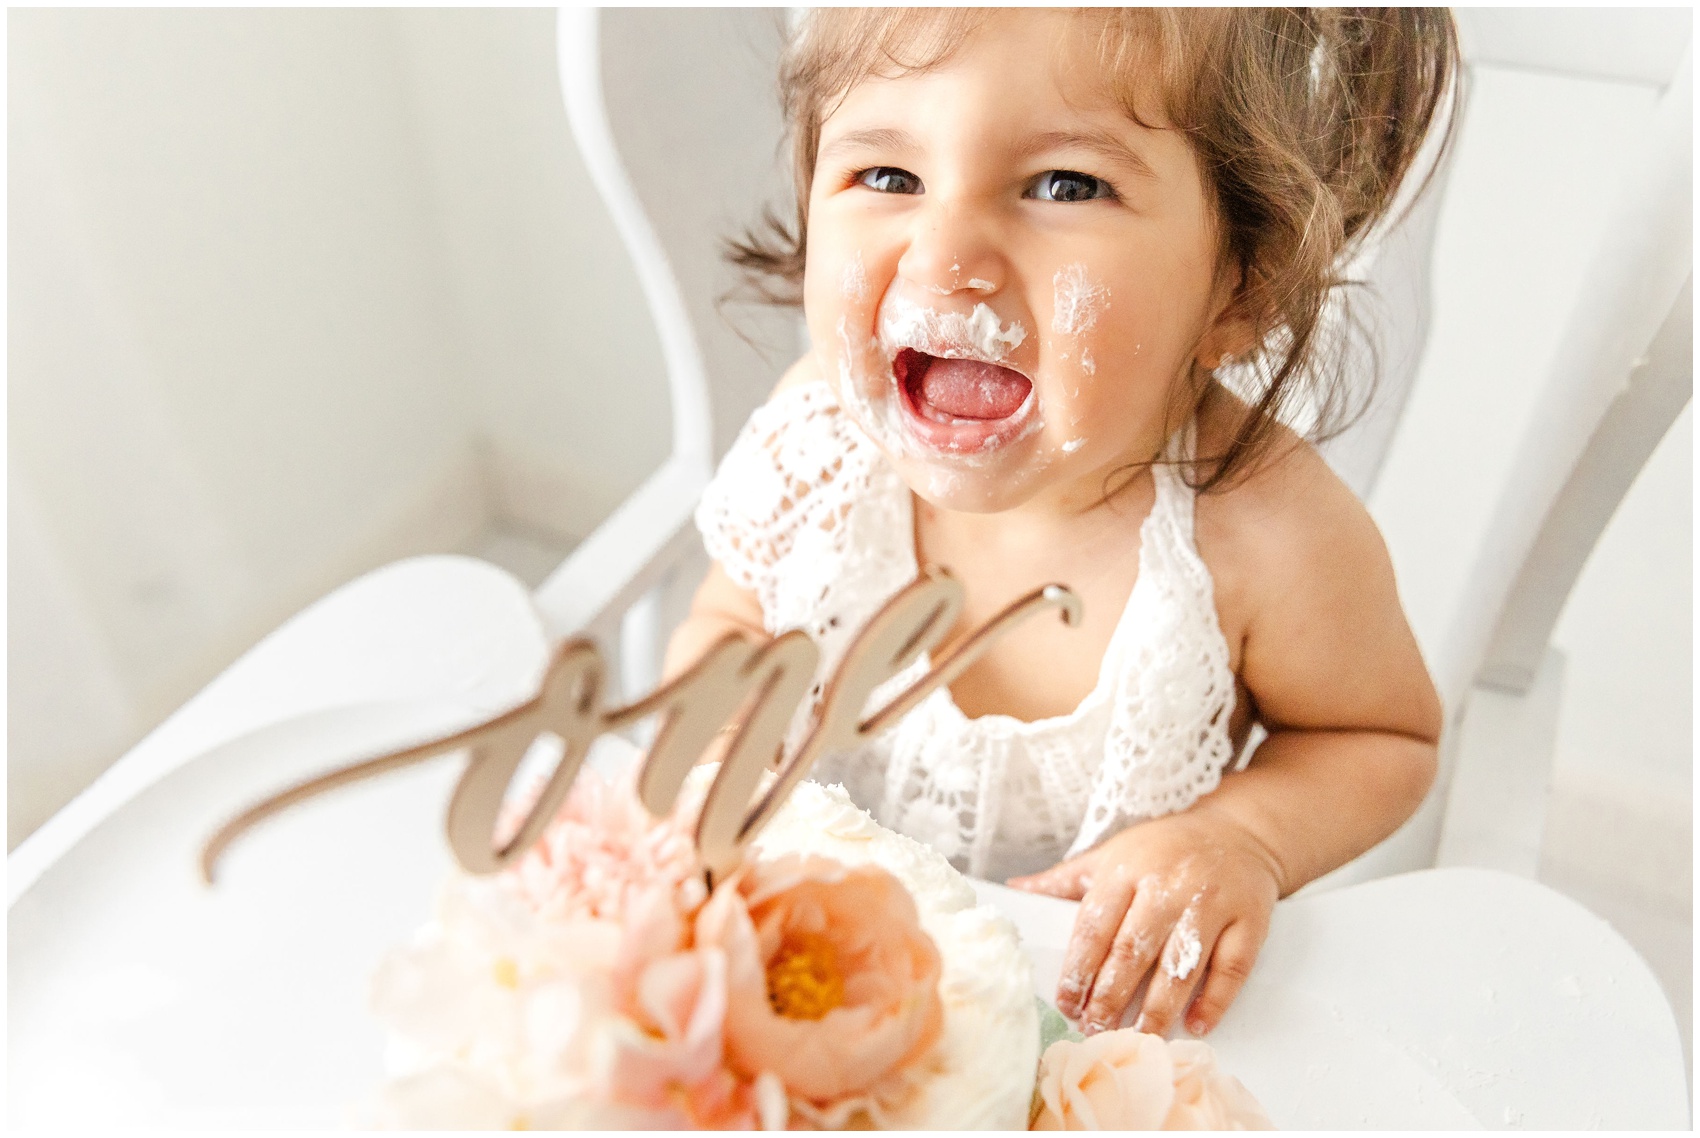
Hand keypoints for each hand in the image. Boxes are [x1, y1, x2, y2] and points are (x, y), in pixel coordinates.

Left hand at [1007, 807, 1281, 1037]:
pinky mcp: (1248, 919)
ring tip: (1140, 1036)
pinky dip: (1214, 999)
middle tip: (1096, 1028)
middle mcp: (1168, 885)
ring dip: (1159, 1006)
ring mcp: (1211, 902)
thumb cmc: (1164, 848)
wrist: (1237, 831)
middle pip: (1134, 948)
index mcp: (1127, 868)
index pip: (1096, 924)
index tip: (1067, 1003)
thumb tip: (1016, 890)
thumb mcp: (1112, 854)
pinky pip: (1231, 966)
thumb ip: (1065, 879)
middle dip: (1111, 994)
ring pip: (1181, 962)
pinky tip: (1196, 1024)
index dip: (1080, 968)